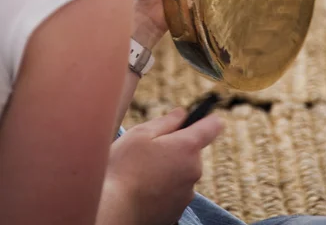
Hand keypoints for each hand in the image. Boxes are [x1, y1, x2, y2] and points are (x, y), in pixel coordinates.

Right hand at [103, 108, 223, 224]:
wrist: (113, 212)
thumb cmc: (124, 169)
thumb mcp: (141, 134)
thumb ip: (166, 121)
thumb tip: (182, 114)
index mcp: (187, 147)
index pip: (211, 127)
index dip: (208, 119)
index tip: (204, 117)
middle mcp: (193, 171)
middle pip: (192, 151)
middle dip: (175, 147)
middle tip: (150, 149)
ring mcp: (186, 194)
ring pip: (181, 172)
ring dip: (168, 169)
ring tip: (141, 172)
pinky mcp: (176, 212)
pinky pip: (173, 192)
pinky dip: (162, 188)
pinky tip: (142, 188)